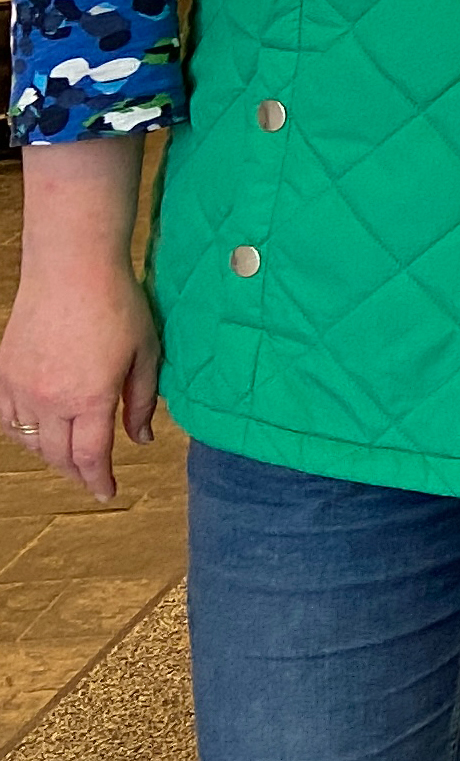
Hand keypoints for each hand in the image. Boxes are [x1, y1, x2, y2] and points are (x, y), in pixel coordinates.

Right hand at [2, 139, 163, 502]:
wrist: (71, 268)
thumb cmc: (117, 305)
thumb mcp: (145, 354)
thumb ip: (141, 401)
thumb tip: (141, 439)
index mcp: (89, 398)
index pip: (90, 457)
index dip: (99, 480)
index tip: (107, 492)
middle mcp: (49, 399)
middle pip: (57, 455)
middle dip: (76, 473)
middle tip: (92, 479)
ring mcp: (20, 386)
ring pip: (29, 440)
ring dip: (49, 455)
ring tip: (68, 457)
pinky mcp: (5, 372)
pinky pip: (7, 417)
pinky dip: (22, 433)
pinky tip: (38, 431)